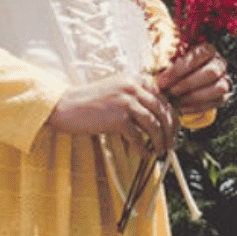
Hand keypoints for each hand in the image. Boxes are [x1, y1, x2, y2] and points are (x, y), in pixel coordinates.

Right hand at [45, 74, 176, 153]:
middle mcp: (132, 88)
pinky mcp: (118, 118)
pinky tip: (143, 155)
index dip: (171, 117)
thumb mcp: (114, 93)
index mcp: (133, 80)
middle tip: (170, 144)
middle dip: (170, 131)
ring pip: (154, 125)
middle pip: (162, 112)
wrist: (64, 107)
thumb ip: (134, 99)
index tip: (172, 130)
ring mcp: (125, 102)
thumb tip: (155, 120)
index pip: (162, 99)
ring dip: (160, 141)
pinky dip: (143, 149)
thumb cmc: (87, 103)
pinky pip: (138, 137)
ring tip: (159, 151)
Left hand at [159, 43, 231, 119]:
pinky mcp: (223, 95)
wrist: (178, 82)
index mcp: (206, 49)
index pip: (199, 54)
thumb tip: (151, 58)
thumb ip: (161, 55)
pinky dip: (199, 106)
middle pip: (211, 72)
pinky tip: (182, 108)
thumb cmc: (171, 65)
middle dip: (188, 83)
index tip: (162, 80)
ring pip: (219, 87)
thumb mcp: (165, 57)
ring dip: (195, 96)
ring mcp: (224, 79)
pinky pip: (217, 102)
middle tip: (170, 91)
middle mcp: (219, 63)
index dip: (180, 68)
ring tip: (176, 100)